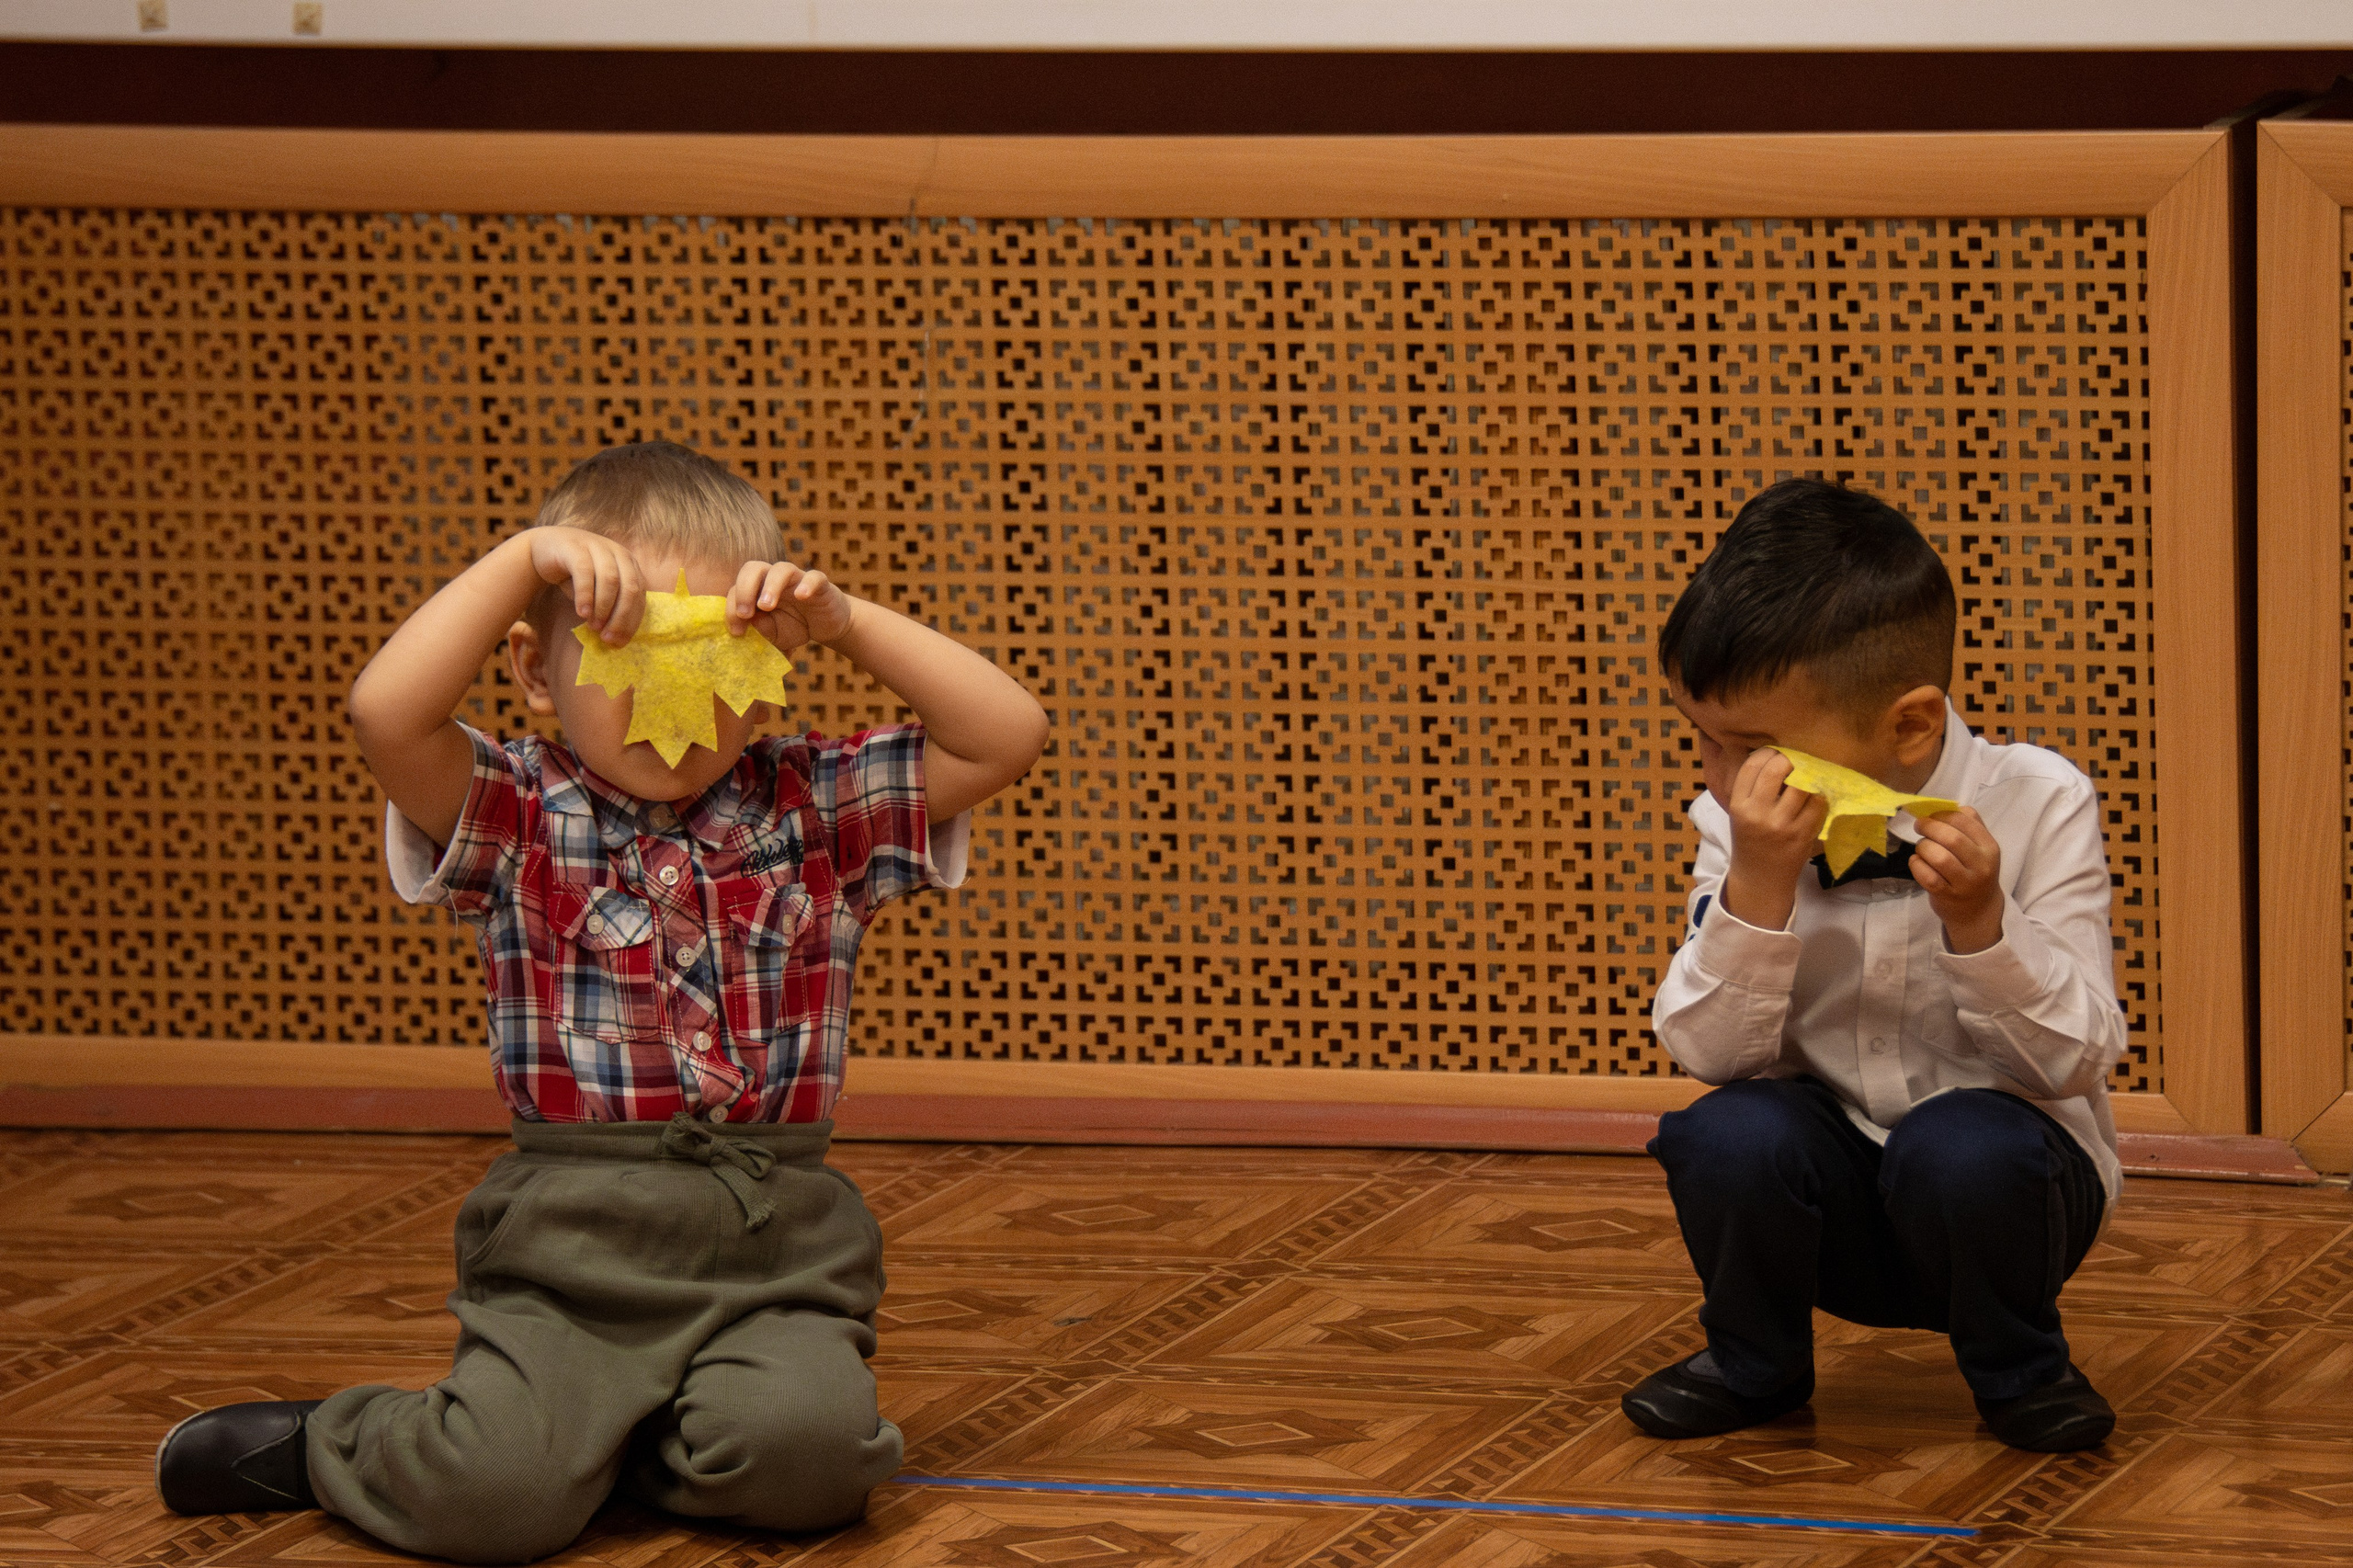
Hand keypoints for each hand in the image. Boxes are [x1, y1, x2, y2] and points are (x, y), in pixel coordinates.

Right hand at [526, 527, 646, 644]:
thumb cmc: (576, 574)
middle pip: (629, 588)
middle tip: (607, 638)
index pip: (639, 595)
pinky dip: (585, 595)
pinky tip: (581, 613)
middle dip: (621, 617)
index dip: (631, 620)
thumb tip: (617, 639)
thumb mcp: (598, 591)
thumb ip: (610, 608)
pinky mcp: (576, 547)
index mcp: (629, 564)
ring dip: (604, 608)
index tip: (620, 642)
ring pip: (610, 580)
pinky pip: (585, 572)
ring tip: (594, 627)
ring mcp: (597, 546)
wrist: (545, 548)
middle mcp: (618, 553)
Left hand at [727, 561, 855, 652]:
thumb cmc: (796, 626)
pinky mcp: (820, 584)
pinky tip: (801, 596)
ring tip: (766, 606)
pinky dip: (807, 584)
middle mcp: (775, 580)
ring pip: (782, 569)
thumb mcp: (775, 635)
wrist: (826, 627)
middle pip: (753, 568)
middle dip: (744, 589)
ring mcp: (798, 579)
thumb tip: (752, 620)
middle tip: (745, 613)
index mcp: (758, 589)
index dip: (732, 607)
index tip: (737, 631)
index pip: (738, 588)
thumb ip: (763, 629)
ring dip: (770, 586)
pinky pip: (814, 577)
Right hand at [1719, 748, 1827, 930]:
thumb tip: (1776, 755)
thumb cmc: (1751, 841)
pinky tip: (1814, 797)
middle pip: (1777, 770)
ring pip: (1802, 785)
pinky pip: (1817, 803)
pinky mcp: (1802, 835)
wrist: (1760, 879)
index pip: (1752, 766)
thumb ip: (1752, 789)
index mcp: (1738, 806)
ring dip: (1807, 776)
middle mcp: (1757, 814)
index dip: (1767, 753)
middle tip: (1794, 762)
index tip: (1775, 753)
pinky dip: (1818, 796)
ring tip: (1807, 778)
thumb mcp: (1740, 814)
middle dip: (1789, 760)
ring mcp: (1781, 825)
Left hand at [1913, 807, 2003, 952]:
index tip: (1930, 815)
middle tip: (1919, 826)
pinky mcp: (1947, 896)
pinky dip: (1916, 865)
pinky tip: (1917, 862)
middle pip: (1952, 838)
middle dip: (1929, 828)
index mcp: (1990, 847)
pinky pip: (1927, 876)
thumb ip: (1969, 825)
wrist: (1978, 910)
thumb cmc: (1974, 871)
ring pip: (1939, 857)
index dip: (1942, 815)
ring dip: (1923, 847)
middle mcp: (1981, 865)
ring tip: (1921, 848)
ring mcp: (1965, 883)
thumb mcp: (1980, 848)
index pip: (1965, 821)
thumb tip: (1946, 806)